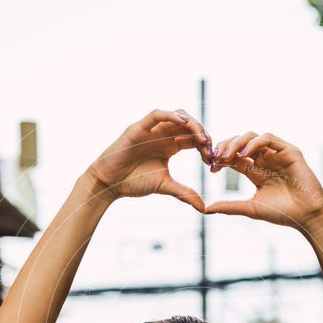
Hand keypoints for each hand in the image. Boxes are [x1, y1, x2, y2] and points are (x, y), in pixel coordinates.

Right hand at [87, 108, 212, 211]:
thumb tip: (204, 208)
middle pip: (189, 125)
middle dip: (202, 134)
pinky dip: (170, 115)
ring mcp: (151, 130)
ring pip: (176, 116)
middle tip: (210, 147)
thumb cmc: (134, 182)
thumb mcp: (164, 186)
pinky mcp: (139, 128)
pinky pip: (156, 115)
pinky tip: (183, 122)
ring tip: (201, 137)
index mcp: (170, 146)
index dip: (206, 146)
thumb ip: (184, 193)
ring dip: (191, 124)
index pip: (193, 139)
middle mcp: (162, 135)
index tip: (213, 160)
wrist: (109, 183)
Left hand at [204, 131, 322, 232]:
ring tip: (227, 155)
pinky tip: (245, 154)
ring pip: (252, 137)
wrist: (306, 216)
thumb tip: (206, 209)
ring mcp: (277, 154)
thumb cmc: (282, 214)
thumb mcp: (250, 208)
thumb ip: (229, 206)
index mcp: (256, 172)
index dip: (221, 159)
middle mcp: (266, 160)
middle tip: (215, 157)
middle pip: (240, 144)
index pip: (234, 158)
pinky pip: (268, 138)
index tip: (210, 166)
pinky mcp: (289, 151)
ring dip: (237, 143)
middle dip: (226, 147)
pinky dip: (255, 143)